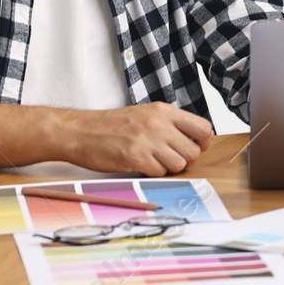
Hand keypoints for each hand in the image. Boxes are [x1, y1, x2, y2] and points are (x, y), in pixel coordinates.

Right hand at [63, 102, 215, 175]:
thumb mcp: (145, 114)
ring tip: (153, 161)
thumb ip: (169, 124)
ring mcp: (148, 141)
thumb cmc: (110, 125)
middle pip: (194, 151)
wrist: (80, 131)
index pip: (203, 128)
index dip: (203, 142)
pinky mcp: (135, 157)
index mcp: (163, 111)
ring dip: (169, 168)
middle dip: (185, 159)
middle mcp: (159, 124)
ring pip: (180, 164)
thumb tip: (194, 140)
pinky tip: (140, 165)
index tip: (194, 147)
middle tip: (168, 158)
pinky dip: (153, 173)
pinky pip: (160, 173)